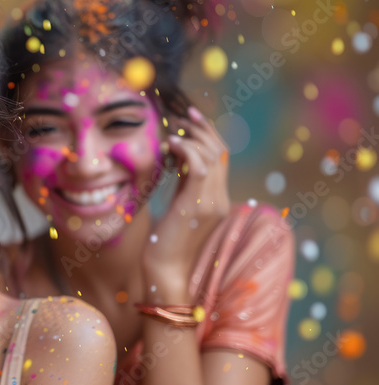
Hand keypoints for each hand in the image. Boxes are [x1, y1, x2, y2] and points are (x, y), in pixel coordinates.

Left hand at [145, 106, 229, 301]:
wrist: (164, 271)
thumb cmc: (163, 242)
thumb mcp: (177, 206)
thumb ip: (183, 184)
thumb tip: (176, 157)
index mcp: (217, 198)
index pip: (220, 157)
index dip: (207, 134)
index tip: (189, 118)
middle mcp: (220, 199)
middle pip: (220, 151)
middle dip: (202, 128)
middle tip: (183, 114)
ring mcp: (212, 203)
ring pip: (213, 155)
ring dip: (193, 136)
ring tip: (174, 129)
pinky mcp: (197, 206)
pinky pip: (199, 167)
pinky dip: (187, 150)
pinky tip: (171, 145)